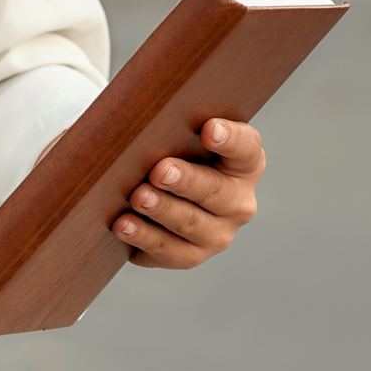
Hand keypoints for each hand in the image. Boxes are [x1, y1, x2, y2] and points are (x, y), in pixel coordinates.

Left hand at [112, 119, 264, 269]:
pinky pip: (169, 251)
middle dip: (187, 182)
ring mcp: (217, 233)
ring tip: (138, 197)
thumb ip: (177, 122)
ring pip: (192, 225)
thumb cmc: (176, 148)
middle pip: (217, 192)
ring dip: (163, 211)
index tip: (209, 129)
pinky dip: (144, 238)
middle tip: (160, 170)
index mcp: (245, 162)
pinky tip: (124, 225)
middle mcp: (238, 202)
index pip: (246, 148)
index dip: (229, 139)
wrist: (163, 186)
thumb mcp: (183, 132)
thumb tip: (146, 115)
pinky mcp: (190, 255)